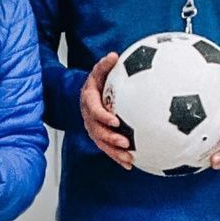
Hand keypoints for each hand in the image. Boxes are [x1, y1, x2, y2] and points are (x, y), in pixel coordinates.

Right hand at [81, 54, 132, 169]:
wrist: (88, 95)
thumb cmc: (96, 83)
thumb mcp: (98, 72)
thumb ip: (104, 65)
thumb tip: (113, 56)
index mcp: (89, 102)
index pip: (94, 110)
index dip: (103, 117)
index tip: (115, 121)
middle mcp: (89, 118)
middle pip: (97, 132)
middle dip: (110, 139)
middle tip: (125, 142)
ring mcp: (94, 130)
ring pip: (102, 144)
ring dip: (115, 153)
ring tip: (128, 159)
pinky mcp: (101, 138)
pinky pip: (108, 149)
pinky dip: (117, 157)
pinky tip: (130, 164)